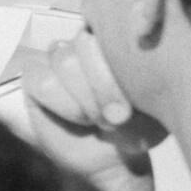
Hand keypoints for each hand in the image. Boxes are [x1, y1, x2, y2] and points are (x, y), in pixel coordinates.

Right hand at [12, 32, 158, 190]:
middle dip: (103, 89)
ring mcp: (58, 57)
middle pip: (84, 44)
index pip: (111, 32)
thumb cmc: (138, 128)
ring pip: (65, 62)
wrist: (116, 159)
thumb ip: (146, 82)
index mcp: (116, 38)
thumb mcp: (155, 107)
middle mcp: (85, 41)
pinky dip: (64, 105)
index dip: (119, 72)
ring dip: (85, 101)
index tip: (131, 106)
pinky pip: (43, 82)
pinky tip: (77, 119)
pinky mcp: (35, 78)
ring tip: (97, 120)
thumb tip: (127, 74)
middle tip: (116, 116)